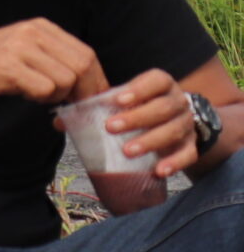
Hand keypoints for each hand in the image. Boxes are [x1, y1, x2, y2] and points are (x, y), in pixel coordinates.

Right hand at [0, 19, 103, 104]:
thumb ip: (52, 59)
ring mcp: (22, 48)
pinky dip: (41, 99)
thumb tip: (86, 84)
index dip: (95, 79)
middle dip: (84, 91)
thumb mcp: (24, 49)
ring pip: (66, 79)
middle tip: (74, 106)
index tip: (93, 97)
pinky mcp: (10, 66)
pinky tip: (25, 95)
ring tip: (38, 95)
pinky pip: (45, 89)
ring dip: (58, 96)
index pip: (86, 53)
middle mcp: (34, 33)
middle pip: (82, 65)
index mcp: (41, 27)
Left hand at [61, 67, 199, 177]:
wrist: (177, 121)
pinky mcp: (192, 145)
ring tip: (127, 151)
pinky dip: (175, 163)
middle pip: (163, 107)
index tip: (117, 99)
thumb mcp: (123, 102)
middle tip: (110, 127)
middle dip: (137, 118)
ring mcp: (187, 124)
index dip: (139, 89)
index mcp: (161, 85)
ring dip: (151, 141)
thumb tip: (60, 121)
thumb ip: (97, 107)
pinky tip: (159, 170)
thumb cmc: (141, 107)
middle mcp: (178, 102)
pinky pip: (188, 154)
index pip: (156, 81)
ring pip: (174, 130)